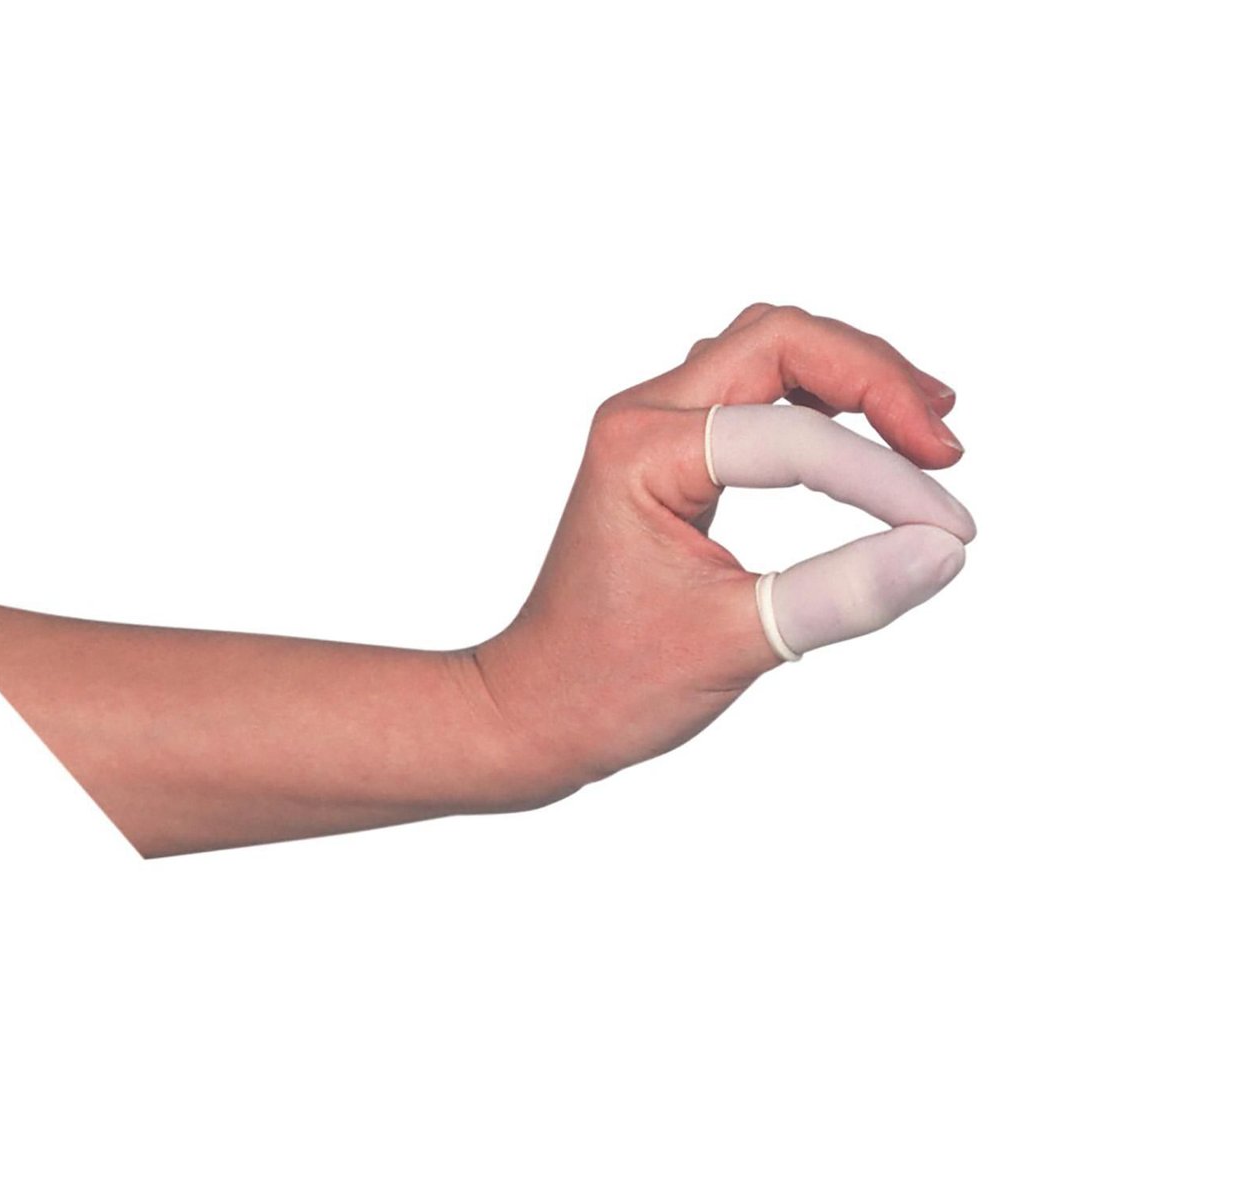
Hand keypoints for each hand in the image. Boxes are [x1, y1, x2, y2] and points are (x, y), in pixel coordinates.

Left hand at [472, 303, 976, 792]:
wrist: (537, 708)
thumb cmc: (610, 684)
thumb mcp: (734, 645)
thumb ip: (842, 595)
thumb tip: (944, 553)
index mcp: (642, 451)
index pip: (793, 433)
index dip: (884, 477)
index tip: (951, 534)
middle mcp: (643, 417)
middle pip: (781, 338)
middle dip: (875, 378)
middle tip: (945, 448)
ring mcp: (654, 426)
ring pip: (772, 351)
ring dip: (854, 376)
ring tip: (927, 429)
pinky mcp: (673, 451)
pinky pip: (758, 392)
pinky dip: (823, 400)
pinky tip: (873, 436)